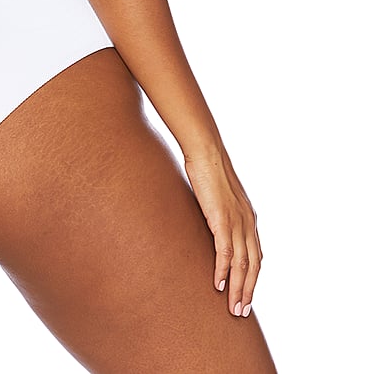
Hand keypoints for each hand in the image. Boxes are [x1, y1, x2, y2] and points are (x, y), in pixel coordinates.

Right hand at [184, 147, 262, 317]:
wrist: (206, 151)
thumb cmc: (209, 169)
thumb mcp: (220, 196)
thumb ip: (221, 212)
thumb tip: (212, 222)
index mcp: (248, 218)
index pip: (256, 256)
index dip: (252, 278)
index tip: (246, 295)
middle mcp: (248, 222)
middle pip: (253, 265)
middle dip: (248, 291)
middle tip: (241, 312)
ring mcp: (236, 221)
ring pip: (242, 264)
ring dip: (238, 288)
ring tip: (233, 307)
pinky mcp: (222, 219)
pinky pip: (225, 252)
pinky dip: (223, 271)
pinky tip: (218, 284)